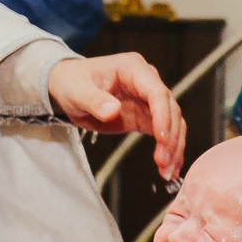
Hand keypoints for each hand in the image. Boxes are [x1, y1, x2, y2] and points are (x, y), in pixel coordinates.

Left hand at [48, 52, 184, 178]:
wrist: (68, 88)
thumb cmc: (72, 83)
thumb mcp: (77, 91)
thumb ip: (94, 100)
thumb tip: (113, 110)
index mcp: (133, 69)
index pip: (157, 92)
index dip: (162, 116)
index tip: (162, 139)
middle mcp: (147, 82)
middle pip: (170, 109)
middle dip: (171, 138)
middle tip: (164, 163)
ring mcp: (148, 100)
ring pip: (172, 123)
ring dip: (173, 147)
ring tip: (168, 172)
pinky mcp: (145, 117)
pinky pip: (164, 133)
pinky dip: (168, 150)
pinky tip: (169, 168)